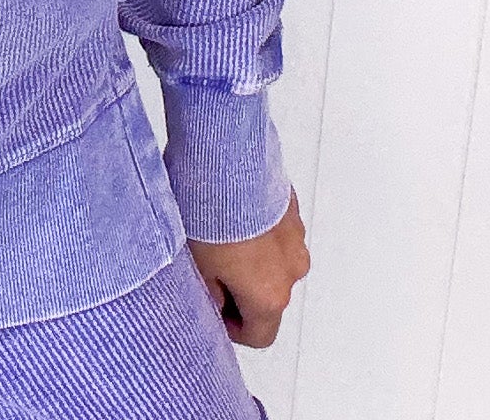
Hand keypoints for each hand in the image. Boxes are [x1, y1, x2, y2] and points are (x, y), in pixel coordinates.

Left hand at [187, 187, 309, 347]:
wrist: (223, 154)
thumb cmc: (207, 210)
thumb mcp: (194, 264)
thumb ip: (209, 294)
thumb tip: (216, 297)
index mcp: (270, 296)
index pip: (259, 335)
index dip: (230, 325)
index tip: (212, 305)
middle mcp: (291, 270)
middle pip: (267, 296)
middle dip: (238, 286)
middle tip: (206, 263)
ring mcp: (295, 236)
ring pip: (271, 261)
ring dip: (249, 255)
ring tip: (215, 230)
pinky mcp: (291, 206)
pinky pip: (274, 230)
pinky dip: (256, 228)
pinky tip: (228, 209)